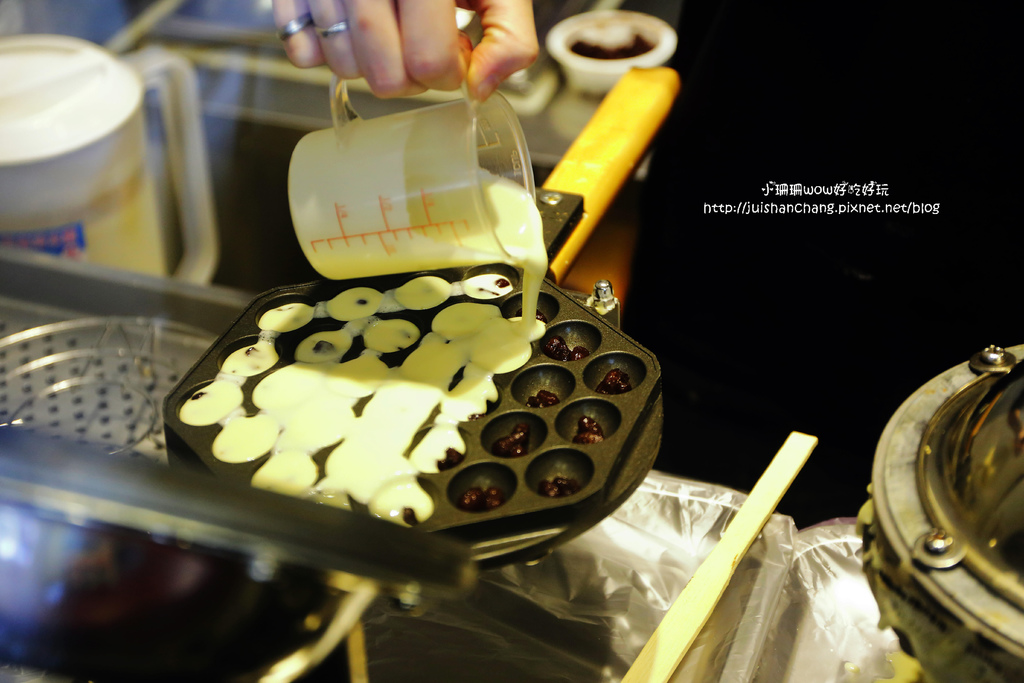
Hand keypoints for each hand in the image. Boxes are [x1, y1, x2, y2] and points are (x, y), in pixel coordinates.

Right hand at [273, 0, 537, 100]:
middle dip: (413, 77)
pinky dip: (326, 51)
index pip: (430, 62)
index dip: (451, 73)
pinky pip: (301, 52)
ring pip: (346, 68)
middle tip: (423, 45)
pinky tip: (353, 26)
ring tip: (390, 28)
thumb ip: (508, 33)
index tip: (456, 53)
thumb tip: (482, 87)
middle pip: (385, 77)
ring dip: (373, 65)